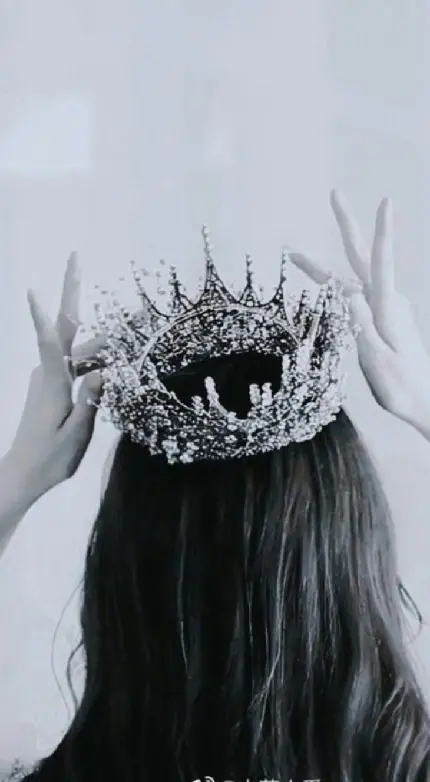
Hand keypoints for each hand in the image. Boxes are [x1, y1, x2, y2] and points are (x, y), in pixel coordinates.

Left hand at [9, 253, 102, 496]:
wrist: (23, 474)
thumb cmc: (51, 458)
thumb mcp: (77, 434)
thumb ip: (90, 401)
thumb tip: (103, 371)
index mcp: (53, 383)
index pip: (49, 342)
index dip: (44, 314)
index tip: (33, 288)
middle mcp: (47, 374)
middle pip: (63, 329)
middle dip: (72, 294)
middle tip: (78, 259)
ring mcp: (48, 379)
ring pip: (75, 349)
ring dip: (97, 340)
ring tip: (128, 335)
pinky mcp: (51, 387)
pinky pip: (74, 364)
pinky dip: (91, 359)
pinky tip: (110, 365)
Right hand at [289, 190, 429, 434]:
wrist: (426, 402)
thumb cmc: (402, 388)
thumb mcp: (378, 361)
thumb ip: (362, 325)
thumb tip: (346, 292)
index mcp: (388, 310)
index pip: (383, 264)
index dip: (382, 232)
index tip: (385, 202)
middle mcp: (388, 303)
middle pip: (363, 257)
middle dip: (347, 225)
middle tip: (334, 194)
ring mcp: (387, 309)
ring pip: (350, 279)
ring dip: (323, 267)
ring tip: (295, 258)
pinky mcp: (384, 319)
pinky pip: (354, 297)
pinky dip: (335, 289)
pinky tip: (323, 293)